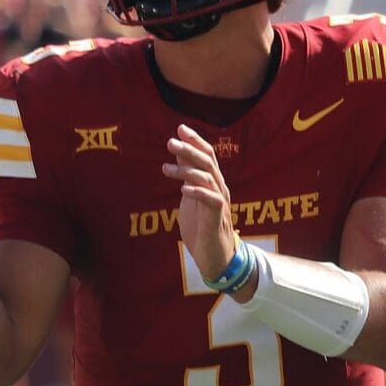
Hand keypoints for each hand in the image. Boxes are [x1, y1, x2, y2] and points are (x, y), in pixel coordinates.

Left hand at [164, 124, 238, 283]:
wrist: (216, 257)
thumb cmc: (203, 226)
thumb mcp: (191, 196)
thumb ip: (188, 175)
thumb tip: (180, 153)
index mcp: (213, 182)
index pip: (207, 155)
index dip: (195, 141)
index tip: (180, 128)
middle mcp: (219, 189)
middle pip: (207, 163)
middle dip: (189, 150)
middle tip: (170, 142)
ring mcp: (220, 203)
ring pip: (207, 179)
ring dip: (186, 171)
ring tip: (165, 169)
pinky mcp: (217, 219)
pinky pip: (211, 201)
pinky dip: (198, 193)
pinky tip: (184, 189)